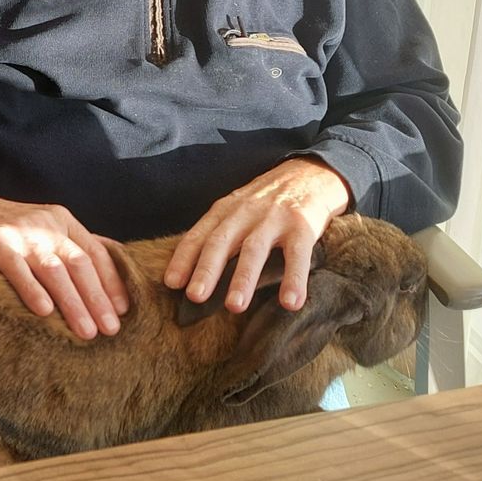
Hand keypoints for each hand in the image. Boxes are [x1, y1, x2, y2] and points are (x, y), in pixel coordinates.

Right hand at [0, 176, 129, 339]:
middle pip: (79, 264)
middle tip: (111, 330)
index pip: (95, 253)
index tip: (124, 311)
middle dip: (98, 299)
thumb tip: (106, 271)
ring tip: (87, 332)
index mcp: (61, 220)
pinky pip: (18, 268)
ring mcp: (20, 232)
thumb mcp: (41, 227)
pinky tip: (45, 312)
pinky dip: (32, 290)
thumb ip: (68, 245)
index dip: (112, 283)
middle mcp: (45, 224)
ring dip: (73, 303)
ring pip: (55, 270)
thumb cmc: (2, 226)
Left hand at [164, 157, 350, 313]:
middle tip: (195, 297)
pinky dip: (294, 279)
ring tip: (234, 307)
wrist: (310, 173)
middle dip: (207, 269)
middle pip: (221, 241)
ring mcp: (274, 218)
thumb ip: (219, 234)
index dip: (184, 258)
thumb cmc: (267, 202)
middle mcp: (245, 212)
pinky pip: (297, 255)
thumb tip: (191, 273)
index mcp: (226, 210)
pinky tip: (290, 303)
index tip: (171, 283)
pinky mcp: (302, 226)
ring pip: (254, 249)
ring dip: (243, 278)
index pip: (199, 235)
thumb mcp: (237, 210)